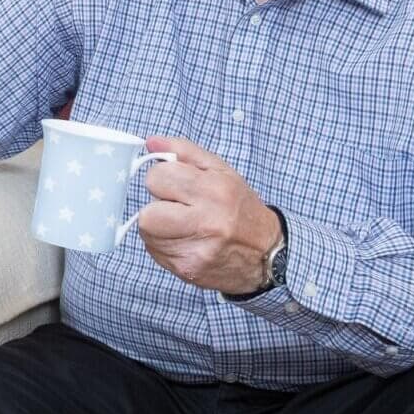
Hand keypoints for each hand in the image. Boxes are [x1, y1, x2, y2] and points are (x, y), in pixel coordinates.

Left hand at [137, 136, 283, 294]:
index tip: (173, 183)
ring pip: (148, 234)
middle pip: (148, 214)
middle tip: (174, 206)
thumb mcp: (220, 170)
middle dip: (155, 207)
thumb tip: (151, 142)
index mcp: (214, 190)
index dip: (161, 178)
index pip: (157, 179)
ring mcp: (197, 251)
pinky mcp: (188, 270)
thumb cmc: (240, 207)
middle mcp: (207, 223)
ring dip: (158, 226)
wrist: (265, 252)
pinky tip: (183, 239)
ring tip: (180, 223)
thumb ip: (184, 151)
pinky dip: (163, 244)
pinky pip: (155, 252)